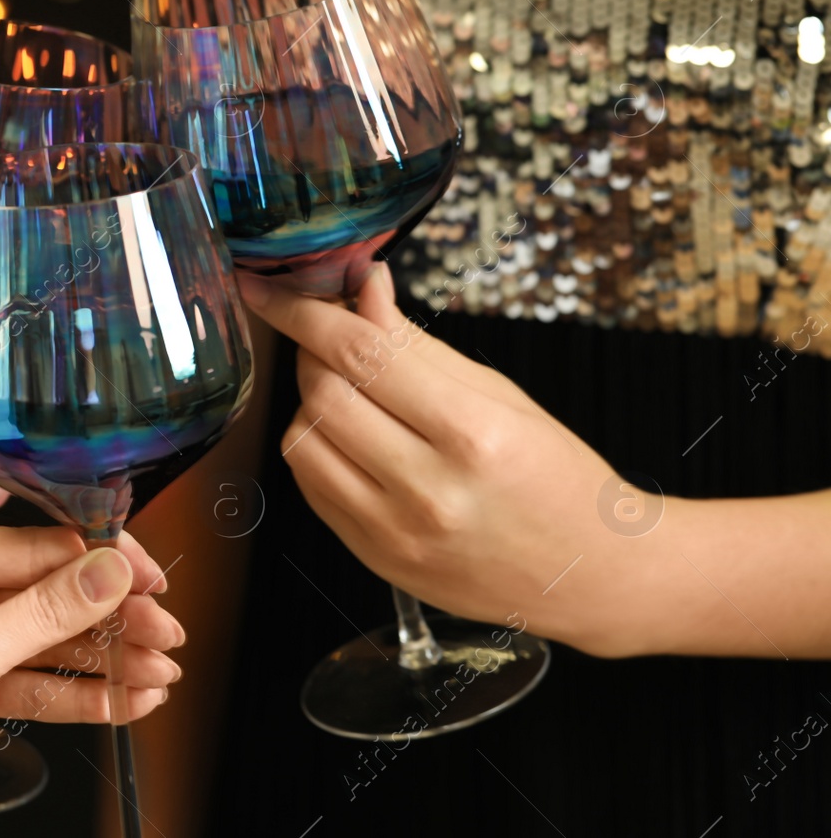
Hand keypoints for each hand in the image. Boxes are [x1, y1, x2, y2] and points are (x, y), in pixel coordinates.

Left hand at [0, 524, 182, 836]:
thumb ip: (42, 615)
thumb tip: (108, 570)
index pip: (34, 544)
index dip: (100, 563)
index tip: (150, 579)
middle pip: (50, 591)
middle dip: (112, 617)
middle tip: (165, 635)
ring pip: (50, 639)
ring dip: (106, 658)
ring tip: (159, 671)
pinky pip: (37, 680)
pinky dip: (81, 693)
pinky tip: (126, 697)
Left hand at [239, 264, 672, 656]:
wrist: (593, 574)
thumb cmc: (557, 476)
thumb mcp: (500, 395)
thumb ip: (417, 345)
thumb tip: (363, 288)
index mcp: (472, 434)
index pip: (361, 355)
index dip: (305, 313)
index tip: (271, 288)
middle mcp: (428, 489)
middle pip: (322, 395)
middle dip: (314, 353)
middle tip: (335, 338)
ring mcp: (396, 534)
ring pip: (303, 442)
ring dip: (312, 404)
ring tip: (357, 397)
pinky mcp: (376, 561)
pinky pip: (312, 488)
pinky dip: (319, 450)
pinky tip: (354, 440)